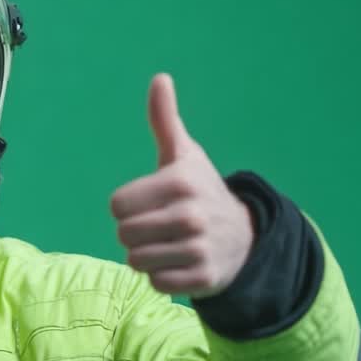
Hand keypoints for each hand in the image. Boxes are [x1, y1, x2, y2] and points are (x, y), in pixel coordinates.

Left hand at [109, 73, 253, 297]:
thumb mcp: (184, 155)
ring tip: (169, 244)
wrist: (244, 238)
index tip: (149, 202)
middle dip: (135, 233)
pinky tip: (181, 262)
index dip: (127, 205)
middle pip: (123, 234)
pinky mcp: (202, 279)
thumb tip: (160, 78)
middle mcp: (190, 215)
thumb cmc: (200, 191)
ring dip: (146, 256)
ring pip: (135, 261)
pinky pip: (155, 283)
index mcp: (179, 182)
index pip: (116, 205)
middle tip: (159, 225)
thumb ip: (165, 121)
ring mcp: (199, 249)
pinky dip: (162, 276)